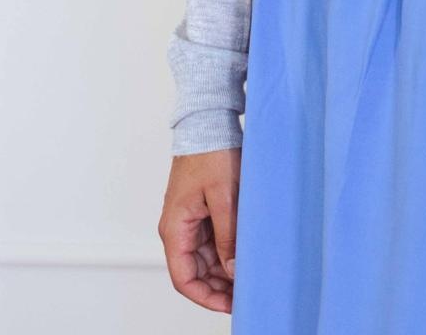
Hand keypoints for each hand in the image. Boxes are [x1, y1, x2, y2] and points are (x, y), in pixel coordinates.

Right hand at [158, 147, 241, 312]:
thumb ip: (228, 235)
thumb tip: (234, 269)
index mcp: (175, 228)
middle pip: (195, 272)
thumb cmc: (212, 152)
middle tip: (247, 293)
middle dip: (218, 287)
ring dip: (224, 270)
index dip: (206, 298)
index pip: (184, 279)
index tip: (231, 305)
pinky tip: (245, 255)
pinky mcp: (201, 210)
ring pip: (205, 258)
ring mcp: (190, 219)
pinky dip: (226, 251)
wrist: (210, 120)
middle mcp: (178, 228)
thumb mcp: (224, 196)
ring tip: (250, 277)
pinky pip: (211, 241)